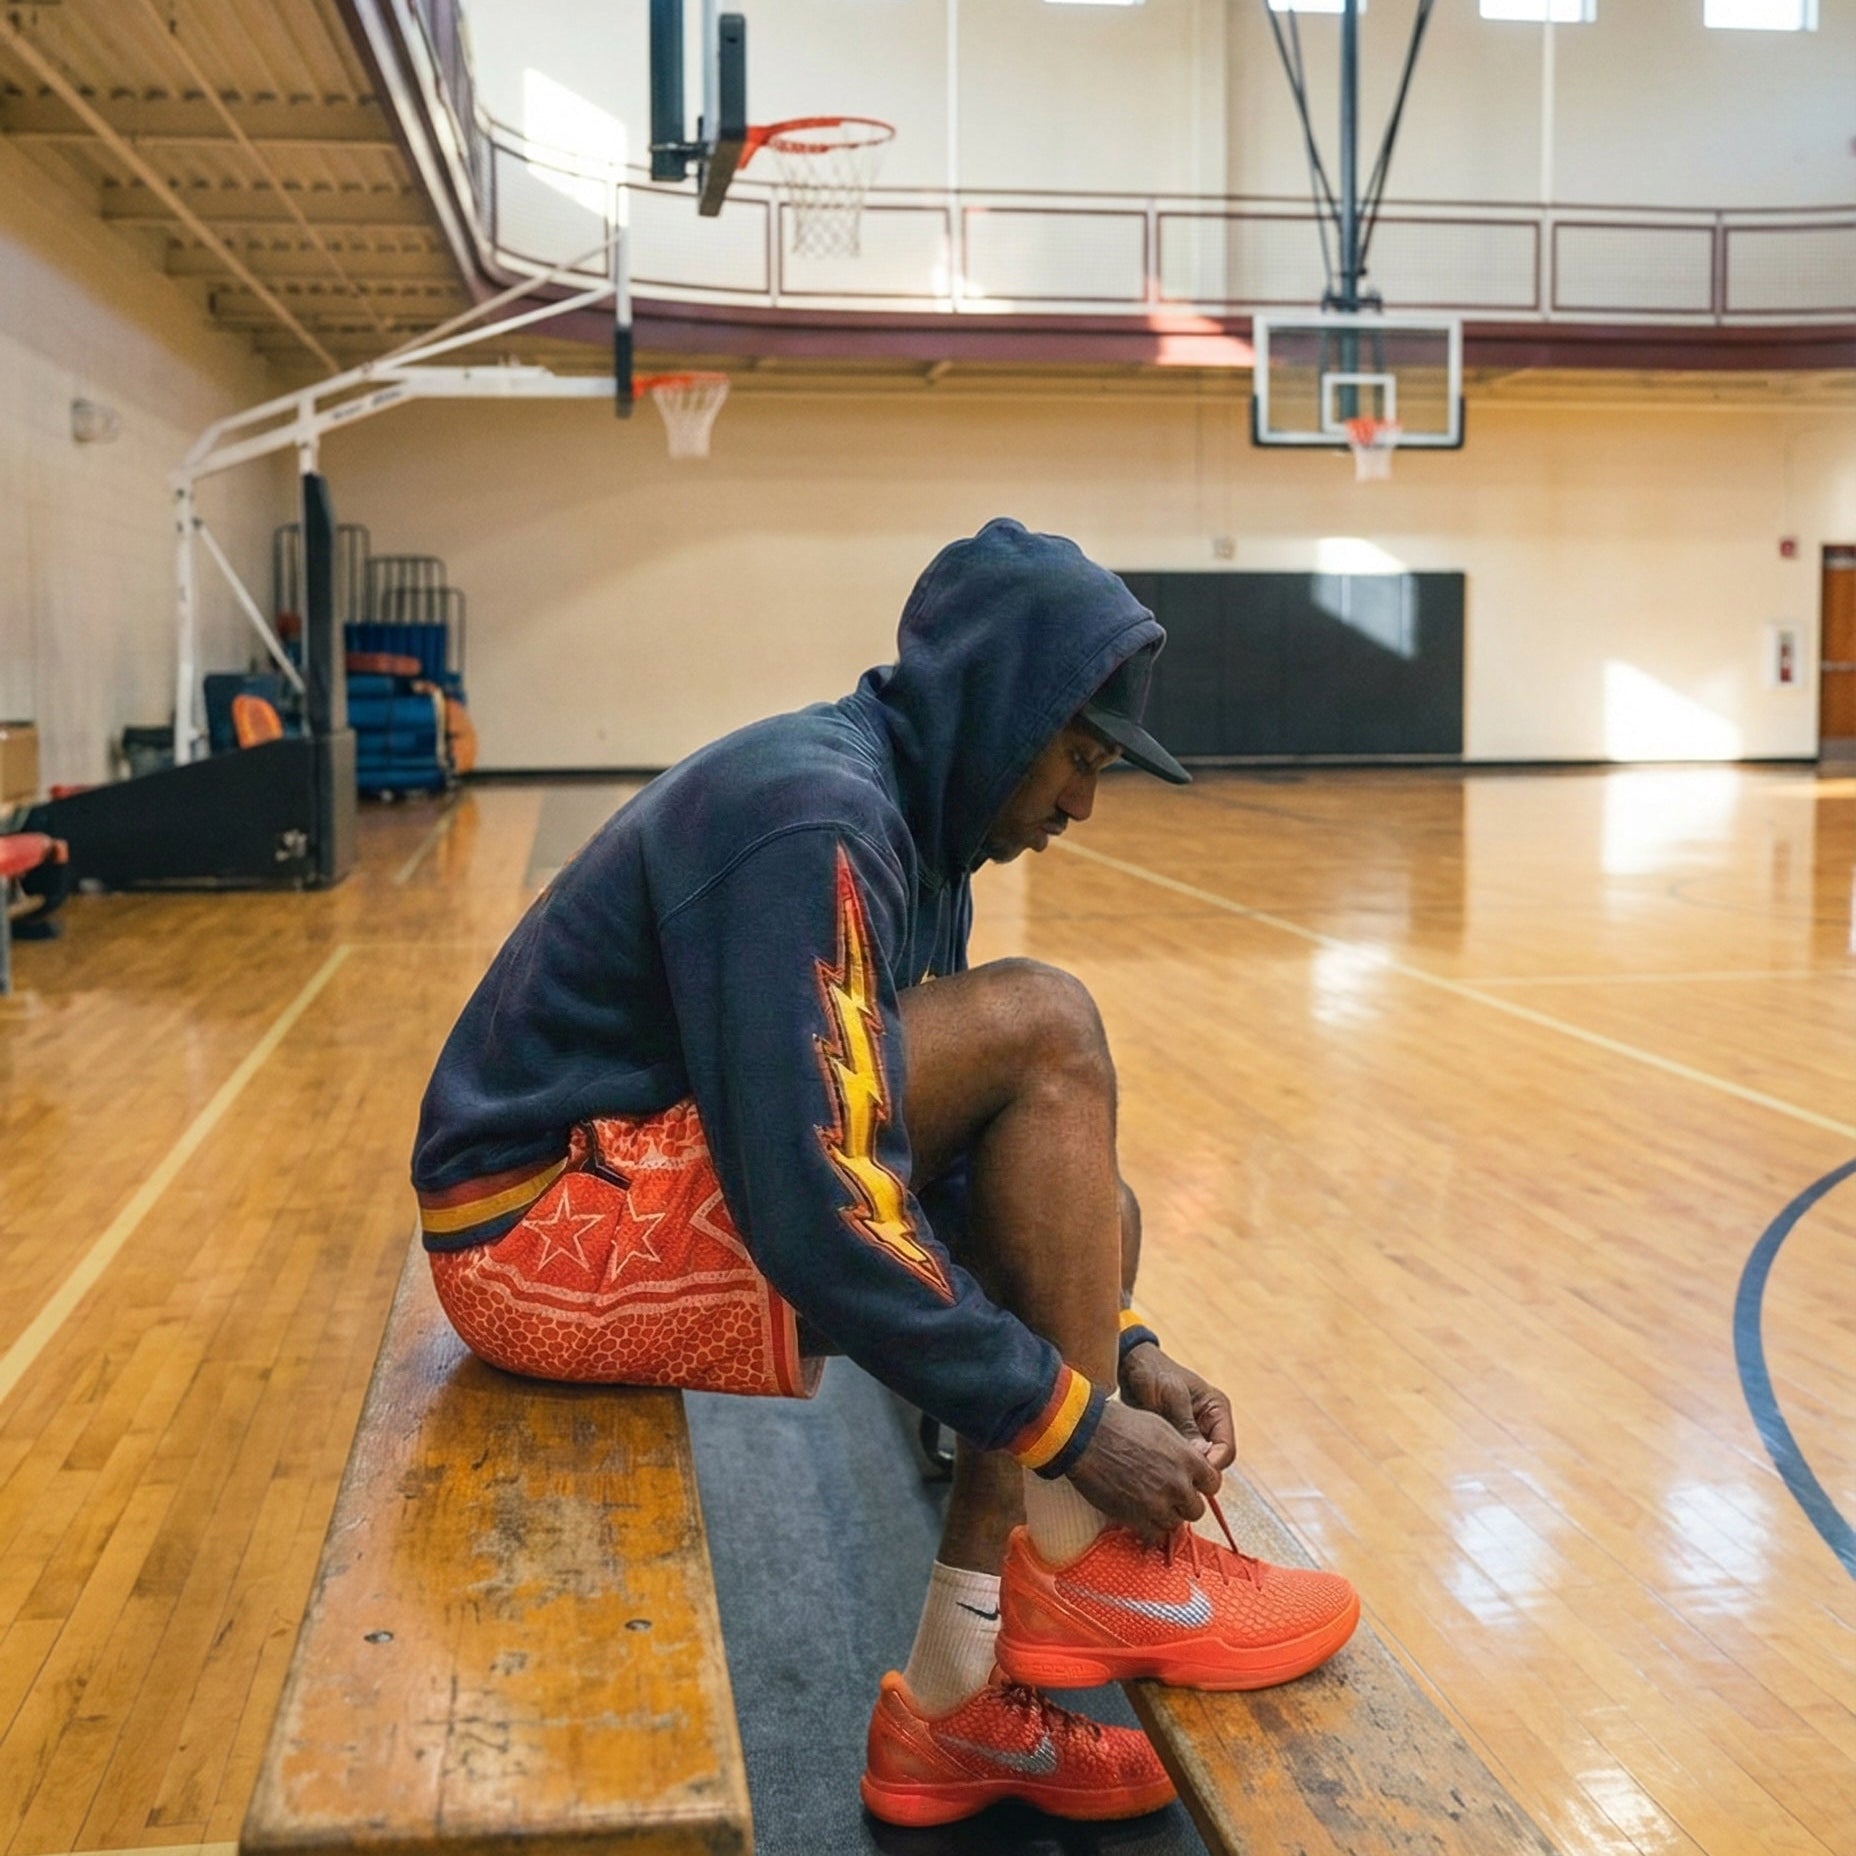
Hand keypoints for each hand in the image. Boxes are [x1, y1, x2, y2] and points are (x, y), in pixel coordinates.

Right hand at [1066, 1398, 1220, 1543]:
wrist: (1086, 1435)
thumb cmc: (1120, 1424)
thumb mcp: (1161, 1427)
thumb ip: (1182, 1451)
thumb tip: (1191, 1465)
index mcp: (1187, 1458)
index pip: (1213, 1484)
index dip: (1201, 1484)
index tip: (1190, 1483)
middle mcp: (1177, 1483)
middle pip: (1195, 1509)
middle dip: (1183, 1503)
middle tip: (1167, 1494)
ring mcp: (1157, 1504)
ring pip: (1174, 1524)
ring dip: (1165, 1515)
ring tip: (1148, 1501)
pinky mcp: (1136, 1518)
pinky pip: (1154, 1535)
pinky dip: (1148, 1527)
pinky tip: (1138, 1513)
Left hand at [1119, 1343, 1237, 1471]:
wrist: (1129, 1365)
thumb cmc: (1153, 1372)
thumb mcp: (1171, 1395)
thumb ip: (1186, 1425)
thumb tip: (1201, 1457)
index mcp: (1217, 1410)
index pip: (1227, 1450)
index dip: (1212, 1465)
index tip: (1191, 1473)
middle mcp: (1210, 1425)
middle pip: (1214, 1462)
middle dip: (1196, 1471)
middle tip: (1173, 1474)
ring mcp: (1193, 1434)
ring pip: (1196, 1465)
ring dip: (1182, 1469)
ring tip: (1161, 1468)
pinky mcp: (1176, 1440)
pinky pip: (1179, 1461)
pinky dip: (1170, 1465)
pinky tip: (1154, 1464)